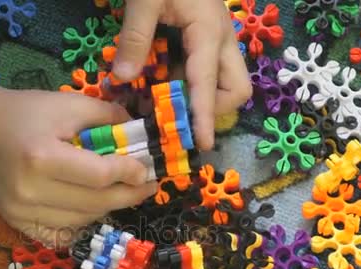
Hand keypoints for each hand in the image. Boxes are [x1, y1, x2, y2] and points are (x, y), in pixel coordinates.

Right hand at [0, 49, 156, 246]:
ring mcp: (20, 212)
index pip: (99, 175)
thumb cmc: (25, 111)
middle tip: (147, 186)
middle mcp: (29, 191)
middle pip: (95, 203)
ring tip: (120, 191)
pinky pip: (61, 232)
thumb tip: (140, 134)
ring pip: (82, 220)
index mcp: (41, 157)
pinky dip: (82, 221)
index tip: (147, 169)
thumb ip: (108, 116)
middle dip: (128, 195)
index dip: (129, 173)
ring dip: (107, 207)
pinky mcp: (16, 222)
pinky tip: (93, 206)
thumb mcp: (68, 104)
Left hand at [112, 0, 251, 149]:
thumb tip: (124, 80)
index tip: (201, 145)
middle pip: (236, 89)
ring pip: (224, 82)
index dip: (205, 117)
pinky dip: (186, 83)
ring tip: (162, 104)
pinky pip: (204, 70)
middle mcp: (222, 40)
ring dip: (198, 99)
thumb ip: (135, 38)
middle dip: (213, 109)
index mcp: (209, 32)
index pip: (209, 84)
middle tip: (179, 116)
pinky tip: (159, 82)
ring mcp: (217, 39)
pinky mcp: (207, 37)